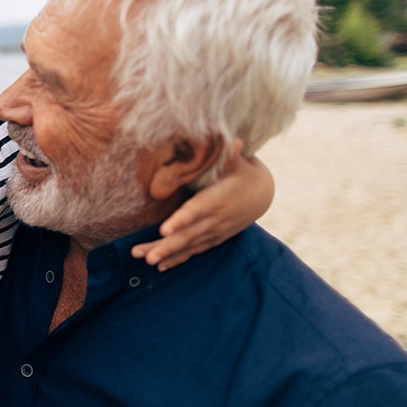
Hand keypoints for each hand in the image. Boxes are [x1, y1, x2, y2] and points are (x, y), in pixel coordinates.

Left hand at [132, 139, 273, 270]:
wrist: (262, 194)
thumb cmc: (242, 173)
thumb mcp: (238, 162)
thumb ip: (230, 154)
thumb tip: (233, 140)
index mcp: (216, 200)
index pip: (196, 212)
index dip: (181, 221)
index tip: (164, 230)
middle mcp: (215, 220)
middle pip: (188, 236)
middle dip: (166, 246)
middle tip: (144, 256)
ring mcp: (215, 232)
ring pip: (188, 246)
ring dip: (166, 254)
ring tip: (145, 261)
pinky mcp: (214, 238)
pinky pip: (194, 251)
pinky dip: (178, 259)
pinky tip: (160, 266)